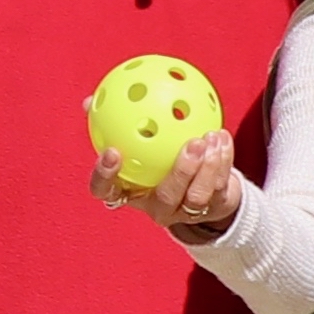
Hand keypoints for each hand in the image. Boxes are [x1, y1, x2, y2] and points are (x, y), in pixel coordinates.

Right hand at [95, 132, 242, 240]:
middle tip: (192, 143)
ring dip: (208, 167)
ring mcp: (185, 213)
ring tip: (210, 137)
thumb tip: (89, 100)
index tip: (113, 151)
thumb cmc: (157, 156)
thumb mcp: (136, 140)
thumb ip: (113, 122)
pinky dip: (223, 160)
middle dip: (180, 173)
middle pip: (164, 199)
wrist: (200, 183)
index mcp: (129, 192)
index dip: (105, 177)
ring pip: (197, 197)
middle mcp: (155, 208)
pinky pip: (219, 187)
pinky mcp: (213, 210)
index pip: (106, 191)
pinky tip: (221, 135)